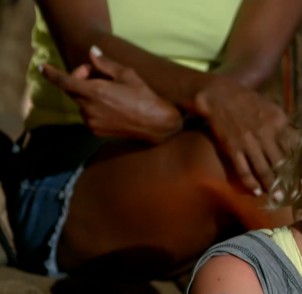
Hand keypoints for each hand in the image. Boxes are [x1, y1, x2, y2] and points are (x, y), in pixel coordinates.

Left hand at [42, 46, 182, 141]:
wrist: (157, 124)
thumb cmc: (144, 96)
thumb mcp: (127, 75)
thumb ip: (105, 64)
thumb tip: (92, 52)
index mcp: (94, 92)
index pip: (64, 81)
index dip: (51, 73)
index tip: (42, 67)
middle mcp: (89, 108)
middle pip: (72, 90)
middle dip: (80, 79)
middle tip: (96, 73)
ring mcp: (91, 121)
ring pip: (81, 102)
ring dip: (88, 94)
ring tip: (109, 92)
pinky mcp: (96, 131)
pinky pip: (88, 114)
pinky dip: (94, 107)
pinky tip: (112, 106)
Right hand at [192, 77, 294, 194]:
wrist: (219, 96)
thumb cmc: (247, 100)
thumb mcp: (271, 107)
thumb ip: (283, 124)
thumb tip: (296, 139)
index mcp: (278, 121)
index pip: (294, 145)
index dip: (298, 159)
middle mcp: (266, 134)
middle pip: (281, 161)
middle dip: (287, 177)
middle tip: (292, 189)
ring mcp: (249, 143)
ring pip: (264, 170)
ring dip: (271, 185)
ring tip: (277, 196)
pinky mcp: (233, 149)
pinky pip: (244, 171)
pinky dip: (250, 183)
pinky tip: (256, 192)